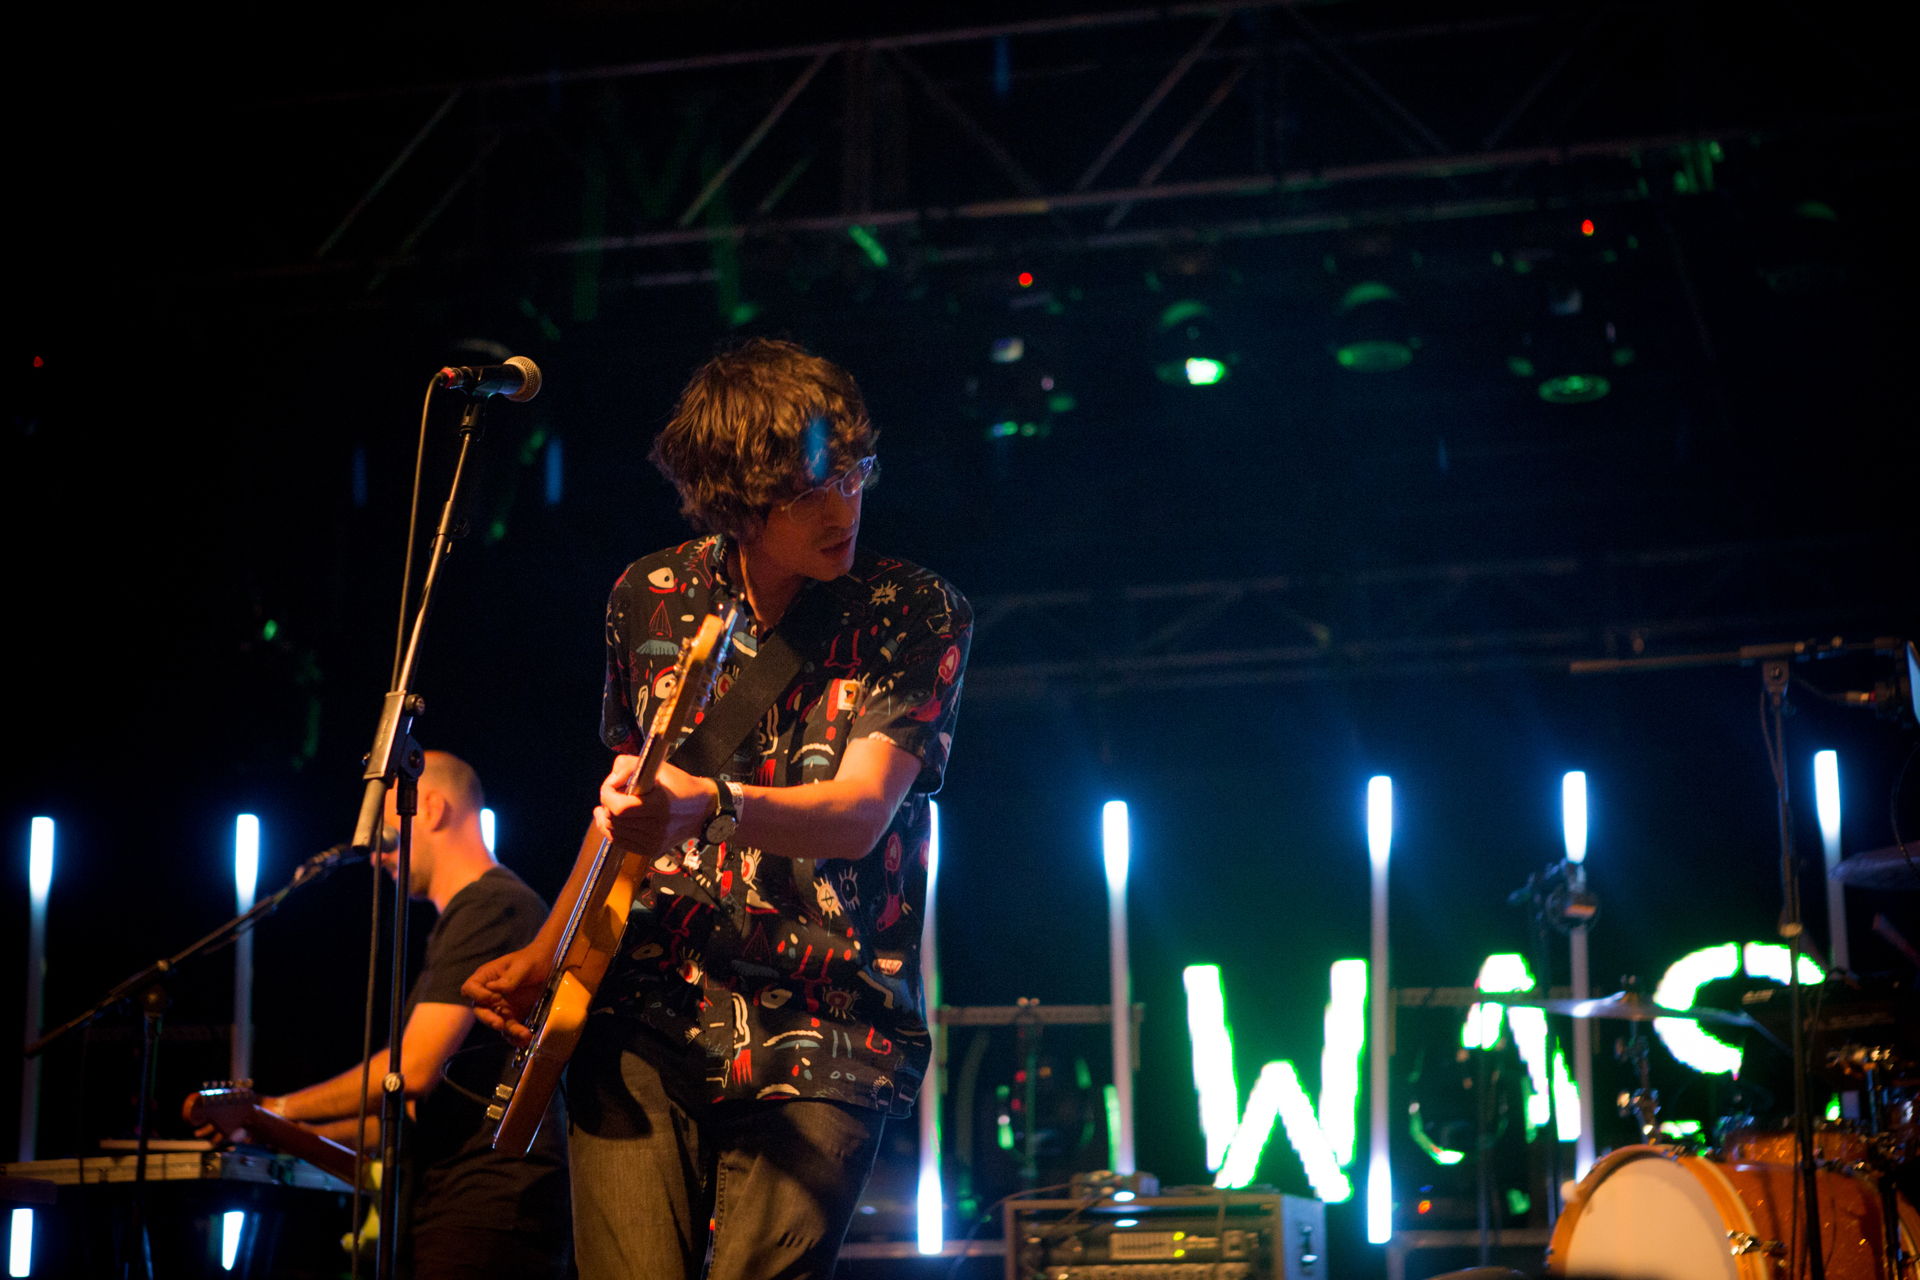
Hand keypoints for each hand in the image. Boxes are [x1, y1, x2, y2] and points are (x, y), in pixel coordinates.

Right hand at [462, 945, 552, 1046]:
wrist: (549, 965)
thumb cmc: (532, 960)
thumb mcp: (522, 966)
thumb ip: (510, 978)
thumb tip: (494, 989)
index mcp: (487, 977)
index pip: (470, 988)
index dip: (477, 995)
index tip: (491, 997)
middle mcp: (490, 994)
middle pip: (480, 1010)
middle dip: (488, 1019)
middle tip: (499, 1024)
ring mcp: (501, 1006)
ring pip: (497, 1022)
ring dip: (509, 1031)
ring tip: (523, 1034)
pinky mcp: (514, 1015)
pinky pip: (511, 1029)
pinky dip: (517, 1036)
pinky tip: (527, 1038)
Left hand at [595, 757, 710, 857]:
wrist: (702, 810)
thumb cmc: (681, 786)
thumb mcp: (657, 766)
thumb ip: (628, 765)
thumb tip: (612, 780)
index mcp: (659, 805)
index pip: (620, 808)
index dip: (608, 795)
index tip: (610, 786)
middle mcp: (657, 827)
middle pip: (615, 820)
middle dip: (607, 804)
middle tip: (613, 794)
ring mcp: (654, 841)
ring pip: (614, 832)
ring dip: (608, 818)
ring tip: (612, 807)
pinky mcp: (652, 849)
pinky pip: (621, 843)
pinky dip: (614, 831)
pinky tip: (616, 820)